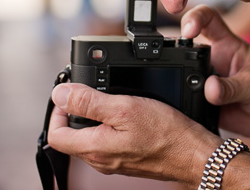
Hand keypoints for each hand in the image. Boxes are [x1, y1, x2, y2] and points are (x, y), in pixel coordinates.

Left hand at [48, 83, 220, 185]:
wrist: (194, 155)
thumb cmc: (165, 134)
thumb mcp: (124, 108)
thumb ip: (88, 102)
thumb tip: (60, 94)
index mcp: (94, 148)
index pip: (55, 135)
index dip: (56, 110)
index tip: (69, 93)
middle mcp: (100, 159)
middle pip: (70, 136)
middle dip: (73, 110)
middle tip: (86, 90)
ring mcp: (113, 160)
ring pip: (88, 137)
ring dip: (90, 116)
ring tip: (105, 97)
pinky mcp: (126, 157)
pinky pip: (106, 140)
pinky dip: (107, 123)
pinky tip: (122, 110)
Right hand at [181, 5, 249, 139]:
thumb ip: (233, 87)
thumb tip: (209, 89)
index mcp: (227, 45)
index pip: (207, 19)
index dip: (194, 18)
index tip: (189, 31)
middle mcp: (213, 61)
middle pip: (185, 49)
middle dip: (176, 56)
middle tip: (179, 67)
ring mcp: (206, 82)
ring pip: (181, 78)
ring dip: (179, 85)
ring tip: (189, 94)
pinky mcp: (203, 103)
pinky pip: (186, 103)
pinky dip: (183, 107)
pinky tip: (188, 111)